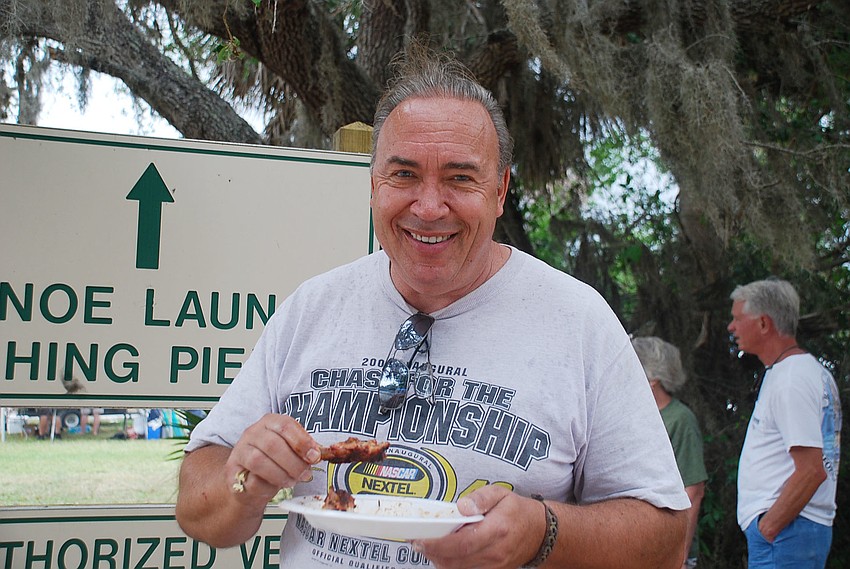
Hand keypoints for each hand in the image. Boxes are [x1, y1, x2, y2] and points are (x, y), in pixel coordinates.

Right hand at [225, 413, 320, 502]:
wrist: (249, 482)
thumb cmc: (274, 462)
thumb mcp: (291, 450)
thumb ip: (303, 449)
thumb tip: (319, 453)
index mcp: (270, 422)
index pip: (286, 425)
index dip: (303, 442)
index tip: (315, 457)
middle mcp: (252, 432)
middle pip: (273, 444)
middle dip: (294, 462)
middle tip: (305, 474)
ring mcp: (240, 450)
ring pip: (259, 461)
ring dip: (281, 474)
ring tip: (291, 481)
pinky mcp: (232, 471)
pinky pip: (251, 479)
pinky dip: (268, 485)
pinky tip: (276, 486)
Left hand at [411, 485, 544, 568]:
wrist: (540, 533)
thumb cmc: (518, 512)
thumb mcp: (501, 494)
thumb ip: (480, 498)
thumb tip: (461, 506)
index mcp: (496, 530)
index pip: (461, 544)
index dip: (437, 544)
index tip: (421, 538)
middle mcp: (495, 552)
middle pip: (455, 561)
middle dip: (432, 553)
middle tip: (418, 542)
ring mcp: (494, 566)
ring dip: (439, 560)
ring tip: (429, 546)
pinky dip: (451, 565)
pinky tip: (444, 553)